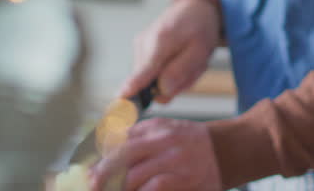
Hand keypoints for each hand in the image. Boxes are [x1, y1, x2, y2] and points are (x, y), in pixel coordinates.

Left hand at [88, 118, 221, 190]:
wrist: (228, 150)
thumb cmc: (191, 145)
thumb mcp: (165, 131)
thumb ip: (138, 137)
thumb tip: (104, 150)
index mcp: (155, 127)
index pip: (119, 138)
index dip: (99, 155)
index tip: (85, 169)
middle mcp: (163, 139)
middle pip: (123, 154)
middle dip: (102, 172)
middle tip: (90, 185)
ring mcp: (174, 159)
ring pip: (135, 174)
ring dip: (117, 187)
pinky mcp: (183, 178)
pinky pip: (154, 187)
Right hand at [120, 0, 219, 102]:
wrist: (191, 8)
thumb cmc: (198, 27)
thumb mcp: (201, 49)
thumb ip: (181, 72)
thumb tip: (161, 93)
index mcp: (161, 40)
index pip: (144, 71)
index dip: (133, 87)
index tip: (120, 97)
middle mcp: (144, 43)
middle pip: (151, 84)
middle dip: (174, 84)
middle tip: (192, 66)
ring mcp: (139, 46)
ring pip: (152, 81)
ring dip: (172, 77)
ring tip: (185, 58)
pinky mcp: (139, 50)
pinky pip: (151, 74)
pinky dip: (167, 72)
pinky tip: (176, 58)